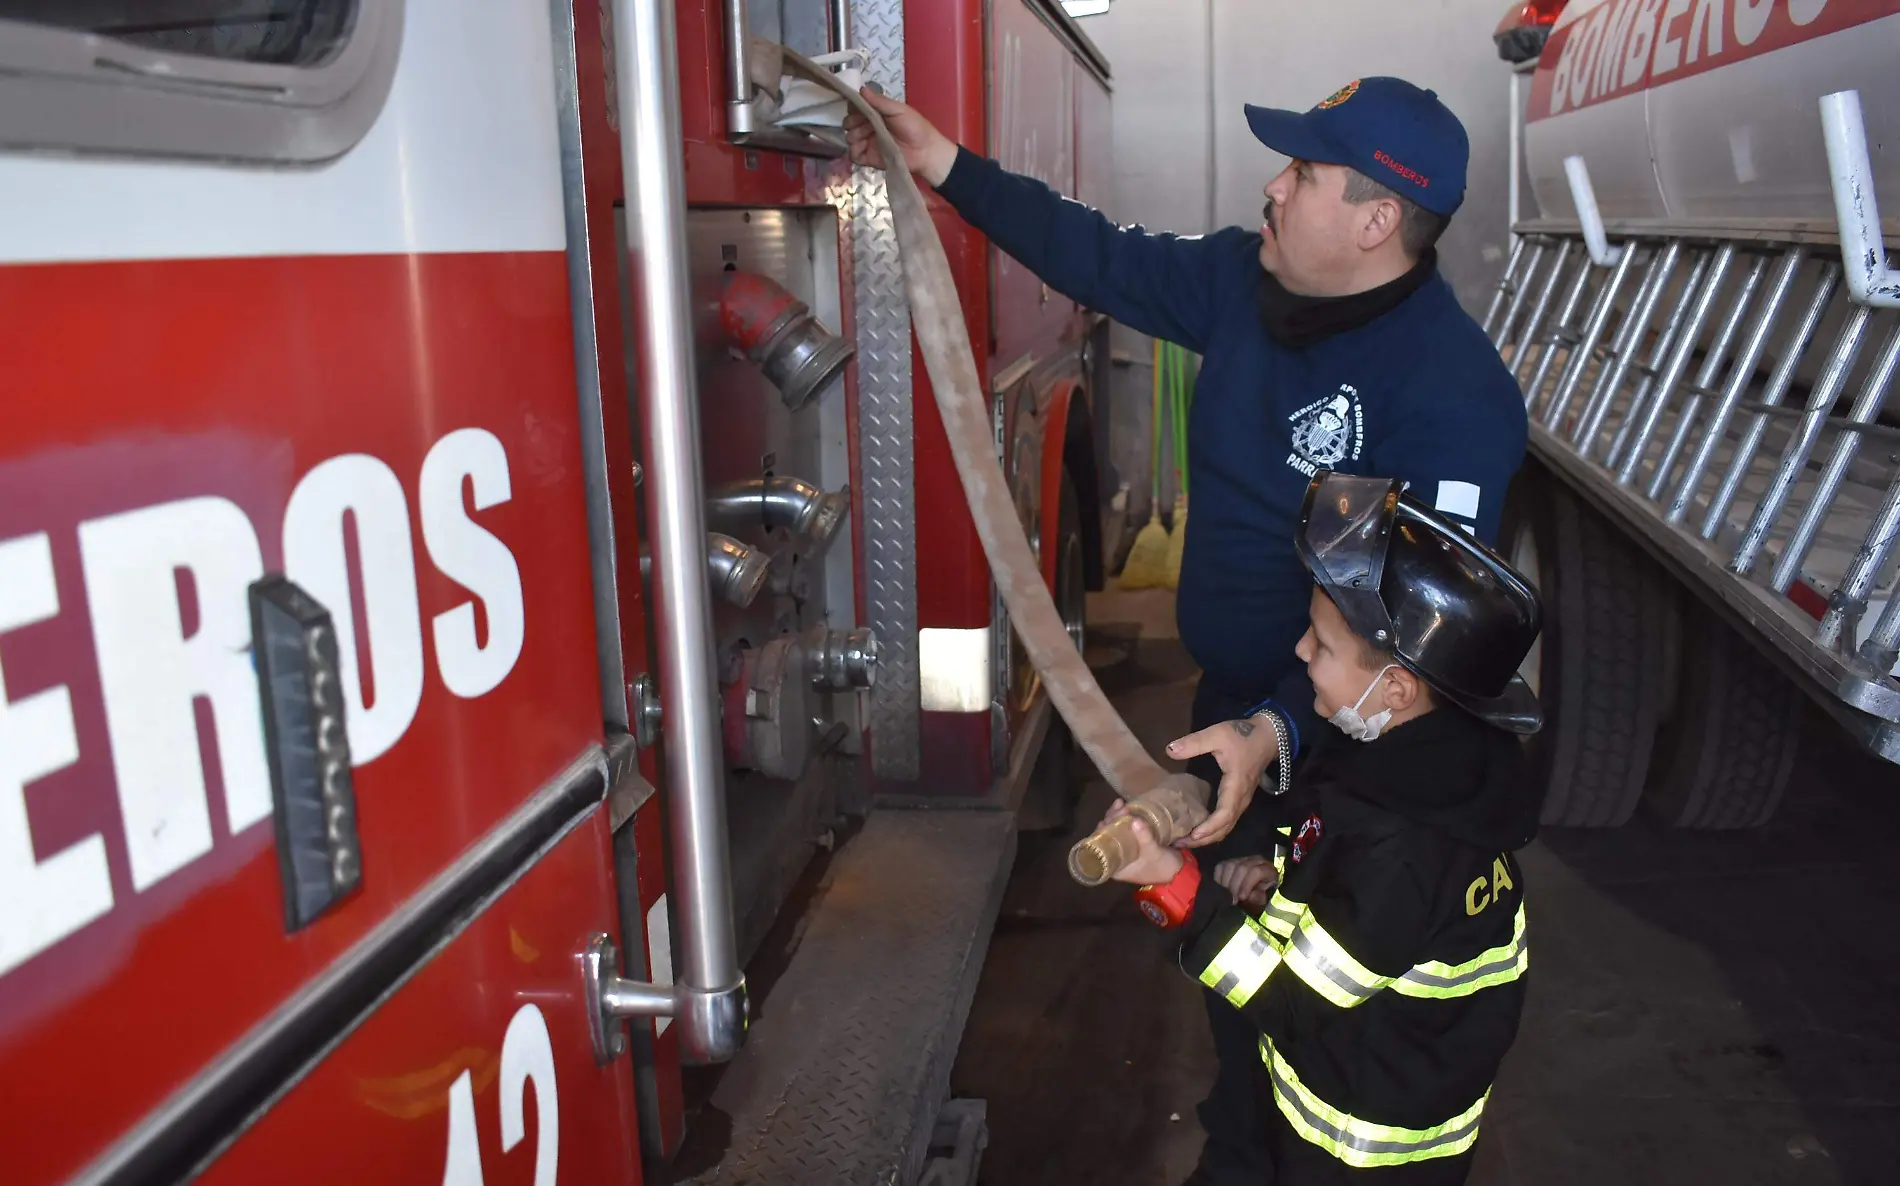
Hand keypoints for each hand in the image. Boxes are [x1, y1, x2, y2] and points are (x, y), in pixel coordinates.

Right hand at [844, 88, 959, 186]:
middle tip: (860, 125)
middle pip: (849, 123)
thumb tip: (862, 90)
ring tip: (864, 138)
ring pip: (850, 138)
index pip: (856, 108)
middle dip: (851, 123)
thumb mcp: (899, 110)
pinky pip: (854, 155)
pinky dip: (854, 152)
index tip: (855, 109)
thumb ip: (880, 101)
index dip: (853, 108)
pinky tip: (862, 149)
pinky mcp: (869, 158)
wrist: (926, 151)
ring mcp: (869, 143)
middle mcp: (870, 127)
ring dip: (853, 137)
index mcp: (876, 113)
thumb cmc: (915, 127)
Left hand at [1102, 799, 1186, 886]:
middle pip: (1107, 836)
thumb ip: (1145, 838)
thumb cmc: (1164, 867)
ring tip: (1120, 803)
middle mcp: (1117, 858)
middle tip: (1118, 807)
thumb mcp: (1154, 853)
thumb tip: (1135, 820)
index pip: (1101, 848)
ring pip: (1116, 830)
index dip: (1101, 832)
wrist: (1181, 871)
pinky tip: (1127, 806)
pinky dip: (1126, 818)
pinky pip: (1127, 828)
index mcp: (1116, 867)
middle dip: (1111, 820)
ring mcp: (1126, 849)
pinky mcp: (1135, 842)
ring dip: (1117, 816)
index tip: (1107, 819)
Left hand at [1167, 716, 1281, 847]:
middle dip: (1203, 839)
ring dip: (1208, 836)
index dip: (1209, 828)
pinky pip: (1227, 820)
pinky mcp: (1239, 799)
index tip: (1191, 836)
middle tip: (1179, 844)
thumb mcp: (1217, 734)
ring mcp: (1241, 801)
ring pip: (1226, 826)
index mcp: (1236, 787)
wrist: (1268, 736)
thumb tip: (1169, 750)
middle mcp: (1241, 799)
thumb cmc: (1243, 736)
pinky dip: (1213, 829)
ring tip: (1184, 840)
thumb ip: (1194, 742)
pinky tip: (1196, 828)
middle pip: (1224, 828)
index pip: (1224, 815)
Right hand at [1213, 856, 1276, 910]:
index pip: (1256, 871)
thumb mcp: (1264, 901)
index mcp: (1268, 869)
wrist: (1258, 892)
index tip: (1241, 898)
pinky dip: (1219, 879)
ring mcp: (1242, 859)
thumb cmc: (1262, 898)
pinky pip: (1220, 867)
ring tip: (1227, 895)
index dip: (1247, 884)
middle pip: (1241, 868)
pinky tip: (1223, 889)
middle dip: (1235, 886)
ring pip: (1229, 865)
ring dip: (1226, 883)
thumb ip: (1256, 898)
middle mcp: (1255, 860)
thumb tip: (1246, 896)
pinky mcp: (1230, 861)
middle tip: (1233, 900)